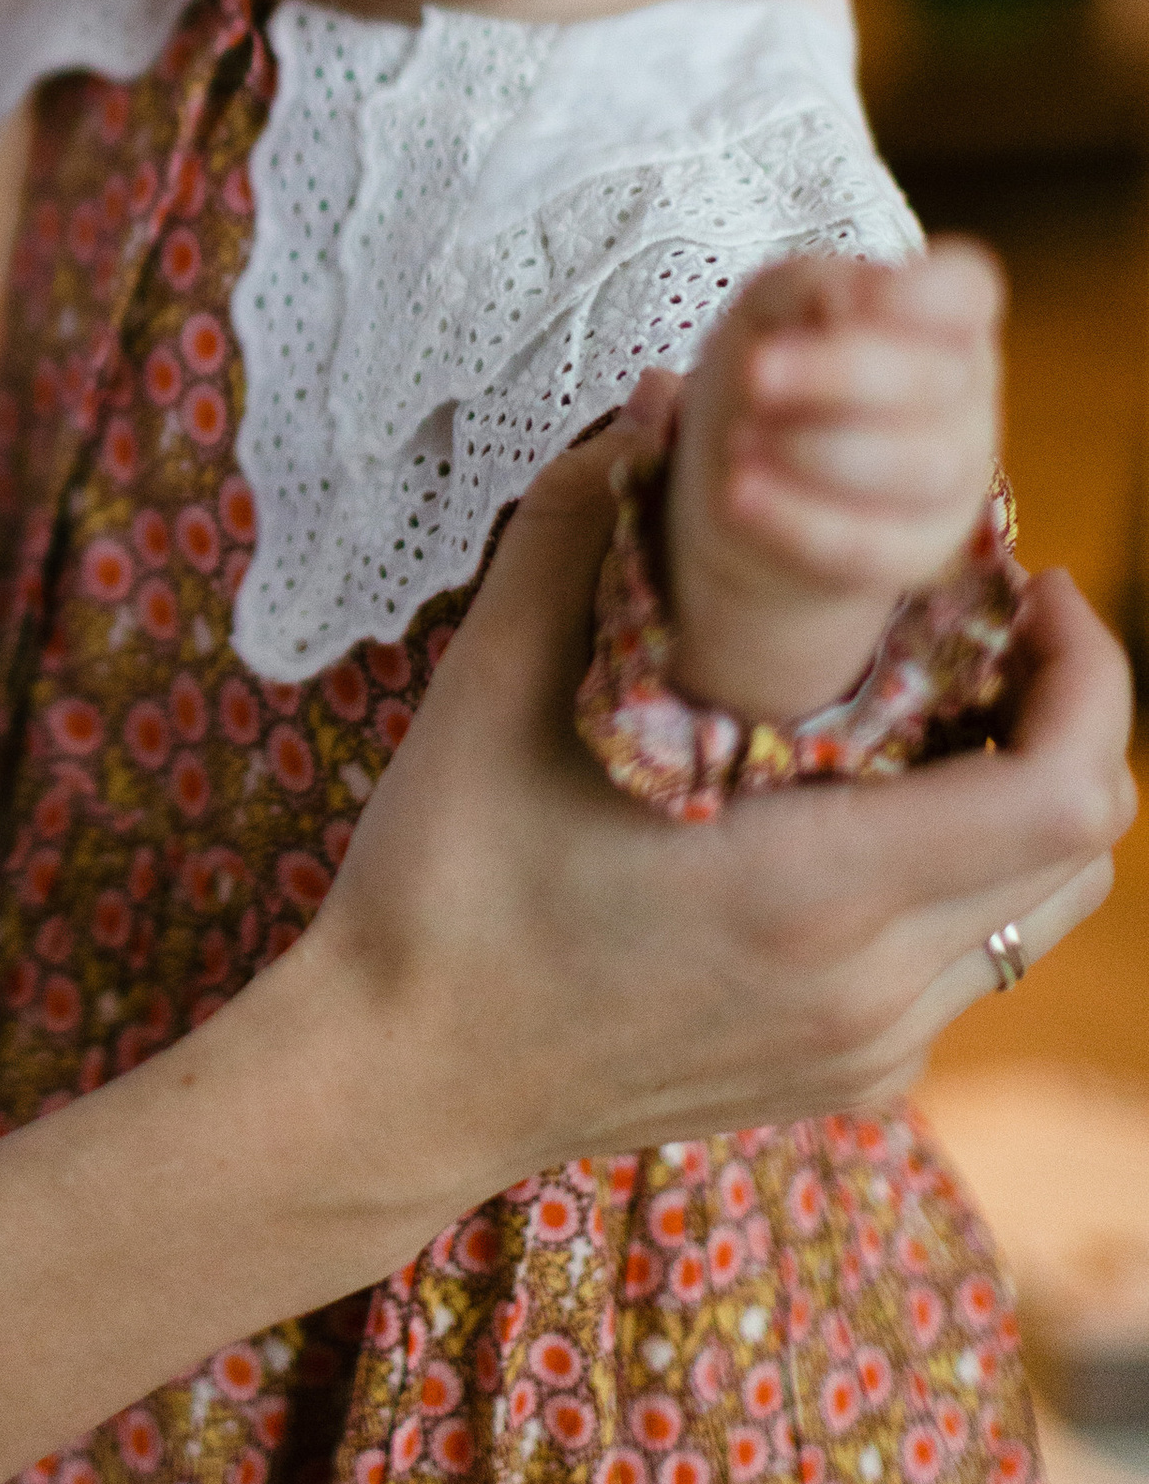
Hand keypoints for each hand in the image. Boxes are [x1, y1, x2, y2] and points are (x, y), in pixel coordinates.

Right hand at [279, 440, 1127, 1223]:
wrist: (402, 1078)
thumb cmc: (442, 888)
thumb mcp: (487, 690)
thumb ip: (579, 531)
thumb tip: (659, 403)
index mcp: (810, 888)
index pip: (1060, 791)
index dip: (1089, 677)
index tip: (1034, 591)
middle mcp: (868, 984)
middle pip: (1080, 848)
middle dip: (1061, 718)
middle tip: (983, 629)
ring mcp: (866, 1047)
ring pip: (1037, 913)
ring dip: (1016, 800)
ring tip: (929, 712)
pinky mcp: (847, 1079)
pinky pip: (965, 965)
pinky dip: (957, 877)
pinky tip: (855, 814)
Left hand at [664, 241, 1002, 724]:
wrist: (748, 482)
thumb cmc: (774, 372)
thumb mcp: (771, 310)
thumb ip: (811, 286)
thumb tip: (850, 302)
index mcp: (942, 317)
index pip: (967, 292)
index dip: (918, 294)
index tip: (838, 300)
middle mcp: (965, 396)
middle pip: (936, 380)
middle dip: (838, 374)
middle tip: (754, 373)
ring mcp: (954, 479)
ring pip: (918, 465)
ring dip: (818, 448)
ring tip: (740, 439)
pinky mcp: (917, 552)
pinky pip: (873, 543)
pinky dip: (798, 518)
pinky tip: (740, 494)